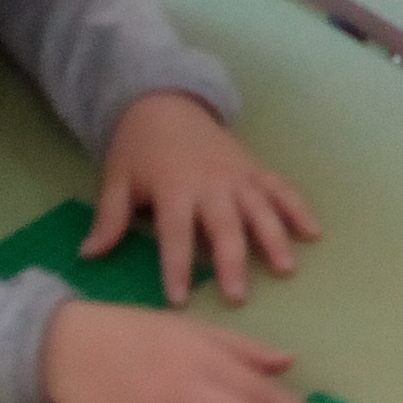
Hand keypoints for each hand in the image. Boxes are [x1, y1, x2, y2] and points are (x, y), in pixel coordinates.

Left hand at [87, 92, 320, 306]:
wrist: (164, 103)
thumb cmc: (138, 149)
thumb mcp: (116, 180)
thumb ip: (109, 219)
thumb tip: (88, 256)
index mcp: (174, 188)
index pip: (176, 235)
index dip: (177, 267)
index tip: (180, 300)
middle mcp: (210, 184)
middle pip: (224, 227)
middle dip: (232, 262)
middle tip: (238, 296)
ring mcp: (238, 176)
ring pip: (260, 209)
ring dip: (274, 238)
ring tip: (285, 269)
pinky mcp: (255, 169)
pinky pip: (282, 189)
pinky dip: (299, 209)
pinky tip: (314, 233)